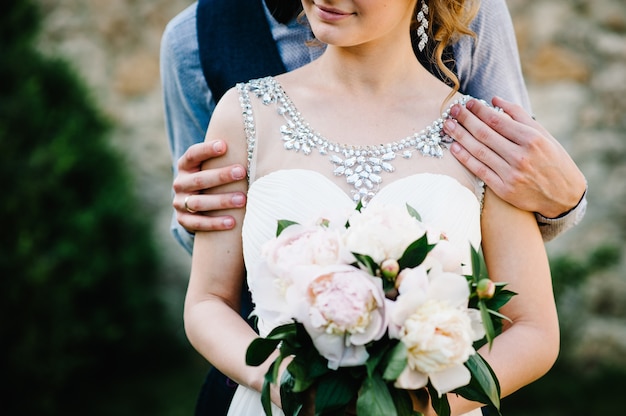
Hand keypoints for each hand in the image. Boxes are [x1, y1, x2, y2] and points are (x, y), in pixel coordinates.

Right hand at [172, 140, 246, 231]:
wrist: (195, 204)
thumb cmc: (213, 179)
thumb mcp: (212, 166)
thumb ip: (225, 157)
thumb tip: (253, 139)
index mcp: (185, 166)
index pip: (192, 155)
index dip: (206, 150)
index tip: (224, 145)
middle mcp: (180, 183)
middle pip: (198, 180)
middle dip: (220, 176)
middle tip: (242, 172)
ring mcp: (179, 203)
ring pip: (198, 203)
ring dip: (221, 201)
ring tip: (242, 200)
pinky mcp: (183, 220)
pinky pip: (198, 223)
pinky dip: (215, 223)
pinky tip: (232, 222)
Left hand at [444, 96, 585, 217]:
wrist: (564, 195)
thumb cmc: (553, 160)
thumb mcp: (543, 135)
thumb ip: (519, 116)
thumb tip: (495, 100)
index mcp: (531, 139)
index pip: (498, 120)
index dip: (479, 110)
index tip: (467, 102)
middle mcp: (520, 156)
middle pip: (484, 134)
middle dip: (465, 120)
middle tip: (451, 110)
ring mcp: (511, 174)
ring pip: (479, 151)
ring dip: (460, 136)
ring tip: (447, 125)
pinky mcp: (504, 189)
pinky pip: (480, 170)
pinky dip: (465, 158)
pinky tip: (454, 148)